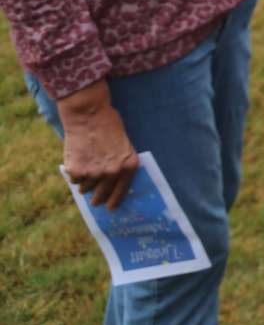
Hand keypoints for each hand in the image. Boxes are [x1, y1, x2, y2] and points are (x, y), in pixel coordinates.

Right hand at [57, 82, 138, 208]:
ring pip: (86, 188)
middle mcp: (113, 173)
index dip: (116, 200)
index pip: (122, 190)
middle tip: (95, 202)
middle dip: (98, 199)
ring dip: (85, 183)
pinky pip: (74, 179)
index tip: (111, 208)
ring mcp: (94, 173)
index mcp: (129, 166)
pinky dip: (74, 173)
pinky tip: (77, 160)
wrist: (89, 116)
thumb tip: (112, 181)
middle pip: (102, 194)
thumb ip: (119, 162)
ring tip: (85, 169)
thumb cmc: (109, 125)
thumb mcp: (124, 144)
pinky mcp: (77, 171)